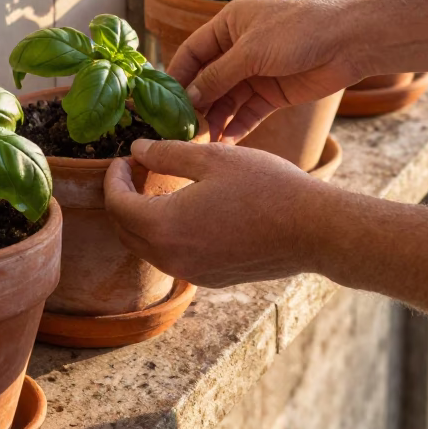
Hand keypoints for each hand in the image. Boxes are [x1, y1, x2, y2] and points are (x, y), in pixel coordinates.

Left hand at [102, 138, 334, 287]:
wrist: (314, 230)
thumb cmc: (266, 187)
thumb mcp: (212, 159)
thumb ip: (166, 154)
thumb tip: (136, 150)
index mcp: (165, 226)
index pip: (117, 204)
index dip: (113, 178)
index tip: (123, 158)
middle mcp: (172, 257)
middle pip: (125, 230)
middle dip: (121, 199)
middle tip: (133, 171)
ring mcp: (191, 272)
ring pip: (146, 247)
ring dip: (141, 218)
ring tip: (155, 188)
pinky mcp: (210, 278)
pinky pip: (172, 257)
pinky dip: (164, 234)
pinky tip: (182, 211)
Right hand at [165, 0, 361, 141]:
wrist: (350, 41)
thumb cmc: (299, 30)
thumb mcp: (251, 51)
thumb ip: (218, 76)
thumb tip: (190, 98)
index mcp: (229, 25)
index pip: (192, 52)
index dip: (177, 76)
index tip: (162, 102)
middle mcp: (239, 48)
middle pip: (207, 80)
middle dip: (195, 104)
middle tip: (181, 129)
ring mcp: (256, 72)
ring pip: (226, 100)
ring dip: (214, 119)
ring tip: (202, 140)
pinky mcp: (273, 93)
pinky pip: (248, 113)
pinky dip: (237, 127)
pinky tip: (225, 142)